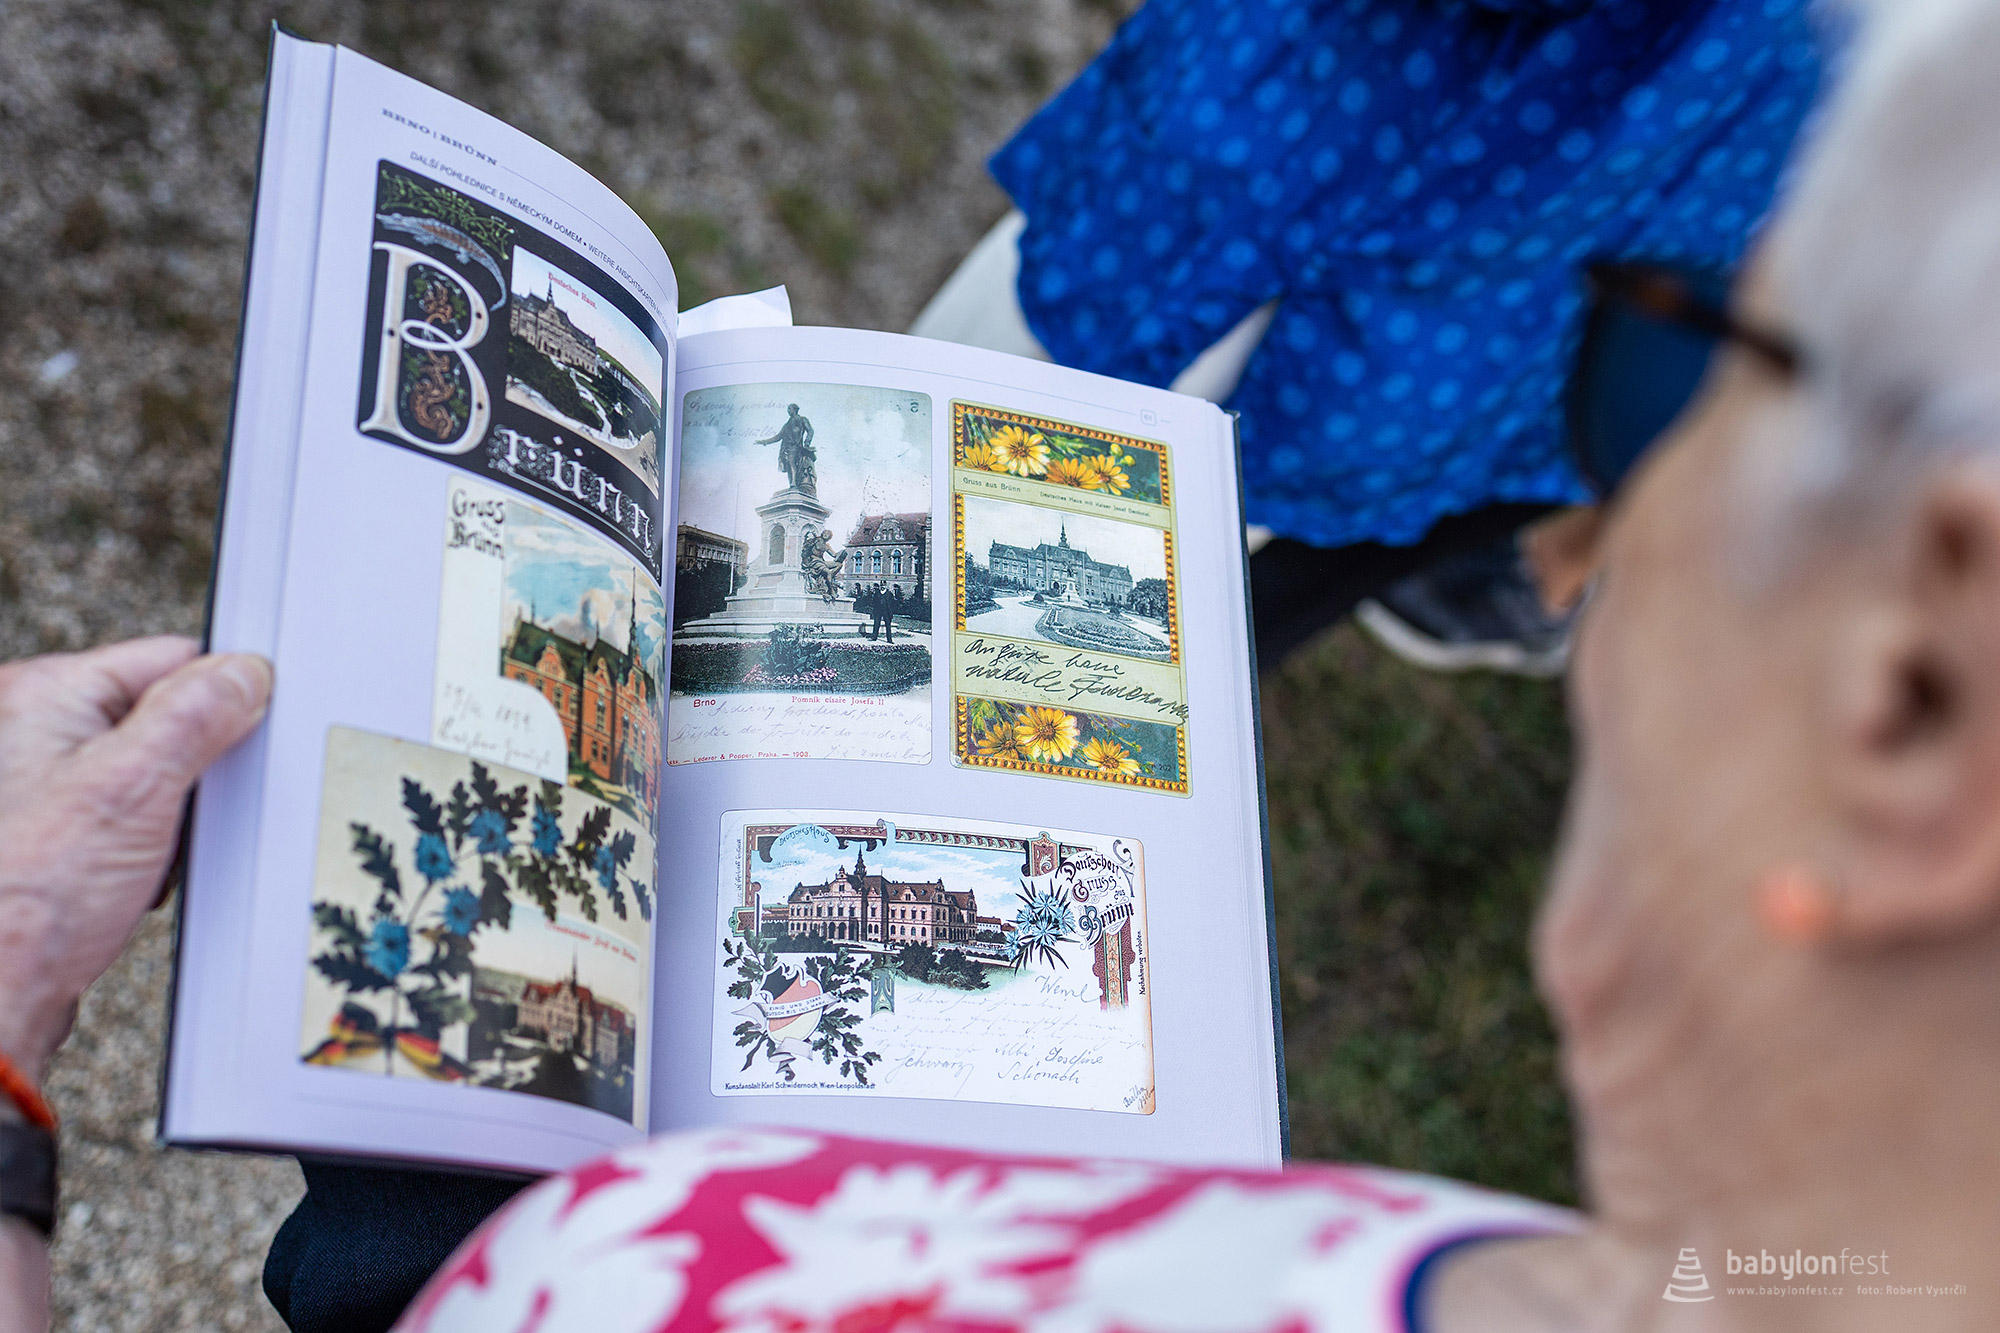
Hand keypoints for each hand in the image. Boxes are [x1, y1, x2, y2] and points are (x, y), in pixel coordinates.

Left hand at [0, 637, 271, 1081]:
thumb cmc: (22, 901)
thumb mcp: (135, 785)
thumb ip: (197, 714)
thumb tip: (242, 674)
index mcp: (37, 696)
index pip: (167, 660)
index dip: (224, 696)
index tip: (253, 734)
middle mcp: (26, 735)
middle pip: (160, 720)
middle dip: (195, 770)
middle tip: (189, 811)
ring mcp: (35, 792)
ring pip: (148, 780)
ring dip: (171, 820)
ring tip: (151, 858)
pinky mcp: (47, 845)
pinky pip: (126, 827)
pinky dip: (147, 853)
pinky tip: (135, 883)